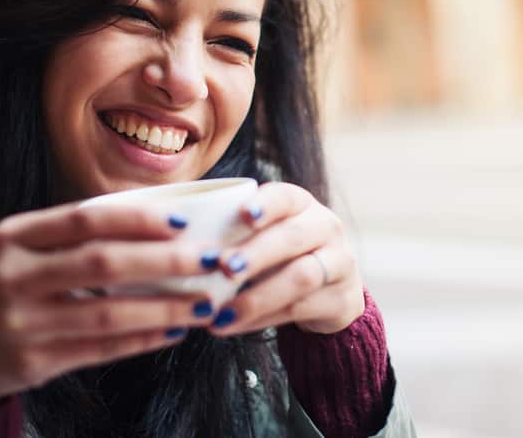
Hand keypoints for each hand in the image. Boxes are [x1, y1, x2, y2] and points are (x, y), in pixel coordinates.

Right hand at [0, 201, 219, 405]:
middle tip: (209, 260)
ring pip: (106, 314)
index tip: (183, 222)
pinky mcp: (32, 363)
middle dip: (164, 262)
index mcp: (14, 236)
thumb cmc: (3, 282)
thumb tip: (158, 220)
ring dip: (163, 309)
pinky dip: (141, 341)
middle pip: (101, 264)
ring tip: (203, 303)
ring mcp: (20, 324)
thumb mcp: (21, 247)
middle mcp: (13, 277)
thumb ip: (74, 234)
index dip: (137, 219)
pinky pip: (99, 350)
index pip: (84, 219)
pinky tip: (172, 332)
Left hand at [207, 182, 363, 336]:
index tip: (243, 215)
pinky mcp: (341, 298)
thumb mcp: (267, 236)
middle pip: (292, 238)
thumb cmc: (282, 257)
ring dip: (257, 296)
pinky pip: (300, 309)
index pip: (286, 196)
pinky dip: (262, 319)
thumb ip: (234, 234)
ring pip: (301, 277)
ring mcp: (339, 262)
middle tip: (223, 267)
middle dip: (256, 253)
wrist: (333, 292)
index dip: (265, 204)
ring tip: (222, 313)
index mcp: (302, 204)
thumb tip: (181, 247)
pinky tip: (233, 326)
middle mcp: (325, 227)